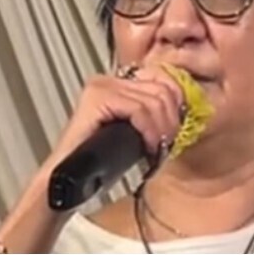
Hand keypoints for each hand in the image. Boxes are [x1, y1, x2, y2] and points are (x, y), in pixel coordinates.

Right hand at [46, 64, 184, 167]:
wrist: (69, 178)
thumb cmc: (100, 160)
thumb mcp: (136, 131)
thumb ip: (154, 114)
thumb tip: (184, 108)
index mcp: (118, 82)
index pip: (163, 76)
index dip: (177, 101)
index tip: (176, 126)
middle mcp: (109, 79)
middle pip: (162, 88)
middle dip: (171, 119)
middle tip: (166, 143)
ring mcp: (101, 86)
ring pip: (153, 100)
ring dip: (161, 129)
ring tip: (155, 148)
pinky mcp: (97, 98)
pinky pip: (139, 110)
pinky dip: (149, 130)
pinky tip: (147, 147)